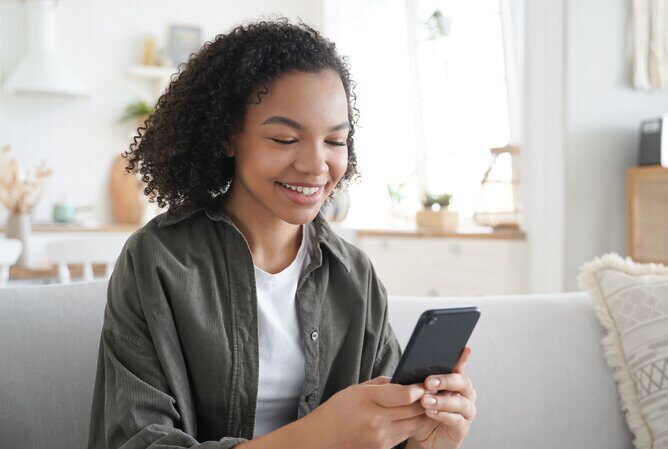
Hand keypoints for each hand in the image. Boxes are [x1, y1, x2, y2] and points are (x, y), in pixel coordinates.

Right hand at [300, 375, 426, 448]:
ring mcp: (381, 437)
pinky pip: (405, 435)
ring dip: (421, 414)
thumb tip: (402, 380)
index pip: (405, 394)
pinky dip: (411, 425)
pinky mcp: (383, 448)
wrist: (321, 439)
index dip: (419, 388)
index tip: (424, 383)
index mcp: (368, 400)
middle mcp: (376, 420)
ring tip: (425, 404)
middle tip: (432, 392)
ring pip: (414, 424)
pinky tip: (410, 417)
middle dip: (425, 400)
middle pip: (414, 410)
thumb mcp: (355, 389)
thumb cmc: (336, 411)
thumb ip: (381, 384)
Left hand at [407, 346, 476, 448]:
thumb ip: (418, 382)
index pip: (459, 366)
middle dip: (445, 380)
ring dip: (442, 400)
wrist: (425, 436)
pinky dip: (443, 415)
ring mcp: (466, 410)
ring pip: (460, 402)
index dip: (462, 358)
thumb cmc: (422, 411)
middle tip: (428, 382)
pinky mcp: (462, 427)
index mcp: (456, 381)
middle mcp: (465, 393)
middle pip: (461, 382)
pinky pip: (456, 419)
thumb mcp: (418, 394)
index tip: (464, 349)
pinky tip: (430, 412)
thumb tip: (407, 370)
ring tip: (425, 401)